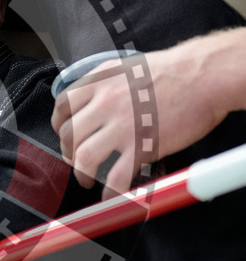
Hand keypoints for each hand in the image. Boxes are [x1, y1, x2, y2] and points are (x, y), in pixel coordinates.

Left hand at [52, 31, 245, 198]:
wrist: (202, 77)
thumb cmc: (173, 70)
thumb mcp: (127, 66)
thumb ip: (106, 83)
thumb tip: (94, 100)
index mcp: (100, 81)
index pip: (63, 106)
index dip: (59, 125)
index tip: (64, 136)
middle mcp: (105, 102)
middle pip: (70, 135)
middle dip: (68, 153)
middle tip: (76, 161)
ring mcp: (121, 125)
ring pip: (84, 157)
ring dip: (81, 174)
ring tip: (87, 180)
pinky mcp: (141, 146)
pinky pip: (115, 176)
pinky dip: (109, 190)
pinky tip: (110, 194)